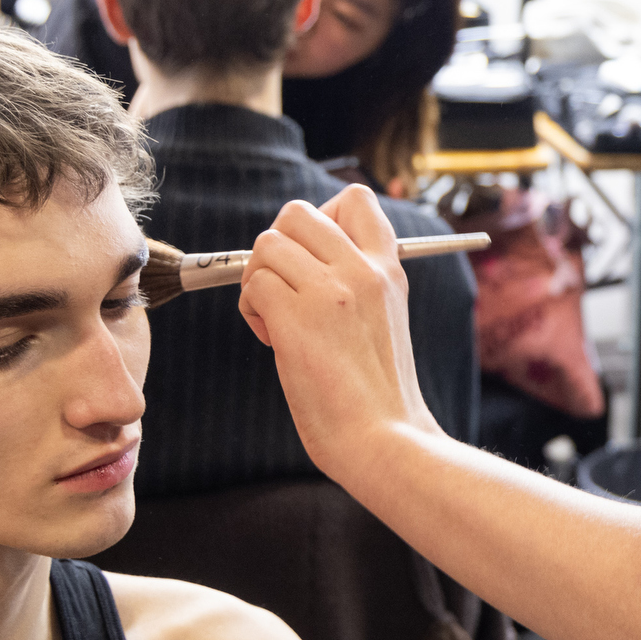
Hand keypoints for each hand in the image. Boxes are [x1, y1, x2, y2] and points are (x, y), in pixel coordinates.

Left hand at [238, 186, 438, 478]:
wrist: (384, 440)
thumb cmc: (378, 395)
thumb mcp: (383, 319)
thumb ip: (353, 282)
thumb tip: (296, 257)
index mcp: (389, 268)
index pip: (354, 199)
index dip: (320, 218)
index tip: (314, 259)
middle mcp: (362, 269)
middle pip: (296, 213)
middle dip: (278, 248)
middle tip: (287, 293)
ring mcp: (330, 291)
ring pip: (266, 245)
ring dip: (259, 282)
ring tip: (279, 324)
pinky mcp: (298, 318)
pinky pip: (252, 285)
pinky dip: (251, 311)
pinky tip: (274, 342)